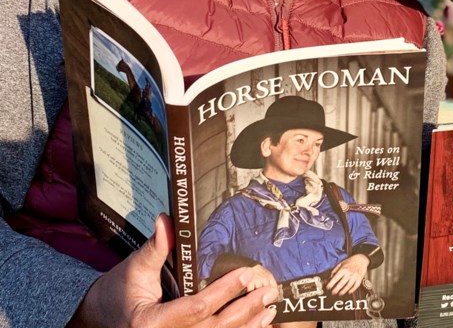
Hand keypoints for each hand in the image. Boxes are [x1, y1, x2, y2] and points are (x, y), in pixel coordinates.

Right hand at [67, 214, 277, 327]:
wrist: (98, 323)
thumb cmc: (114, 297)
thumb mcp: (133, 270)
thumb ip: (155, 248)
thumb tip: (167, 221)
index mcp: (152, 323)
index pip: (197, 307)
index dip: (225, 290)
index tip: (246, 273)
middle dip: (245, 311)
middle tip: (268, 291)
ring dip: (247, 327)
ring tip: (268, 310)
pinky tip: (255, 327)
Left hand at [325, 253, 369, 295]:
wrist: (361, 259)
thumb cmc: (350, 261)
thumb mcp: (341, 263)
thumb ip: (335, 270)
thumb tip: (330, 277)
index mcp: (343, 269)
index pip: (336, 278)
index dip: (331, 284)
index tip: (328, 287)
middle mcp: (349, 273)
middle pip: (342, 283)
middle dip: (336, 289)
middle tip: (333, 293)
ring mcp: (355, 276)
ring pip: (348, 286)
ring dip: (343, 291)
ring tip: (339, 294)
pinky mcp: (360, 278)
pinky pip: (356, 286)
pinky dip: (352, 290)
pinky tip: (349, 292)